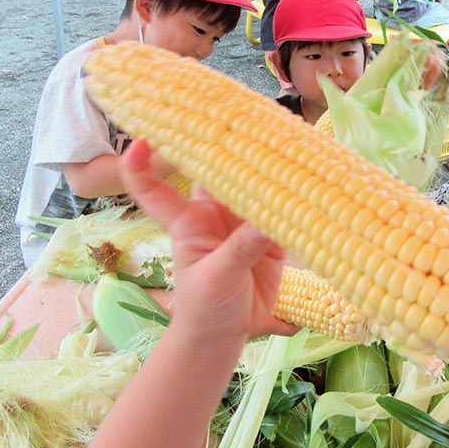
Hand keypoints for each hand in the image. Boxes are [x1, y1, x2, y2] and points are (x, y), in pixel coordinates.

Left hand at [119, 139, 297, 343]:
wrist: (227, 334)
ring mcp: (244, 222)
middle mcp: (215, 212)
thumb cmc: (203, 306)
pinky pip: (284, 211)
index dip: (141, 165)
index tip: (138, 141)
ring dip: (267, 167)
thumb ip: (240, 248)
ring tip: (285, 140)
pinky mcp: (271, 236)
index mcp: (189, 220)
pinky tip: (310, 179)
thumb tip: (268, 221)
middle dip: (224, 143)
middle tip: (241, 113)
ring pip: (255, 185)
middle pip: (216, 169)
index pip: (154, 188)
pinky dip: (296, 199)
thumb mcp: (215, 278)